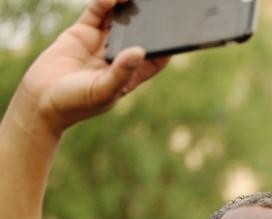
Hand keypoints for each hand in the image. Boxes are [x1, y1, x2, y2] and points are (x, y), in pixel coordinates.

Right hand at [14, 0, 168, 135]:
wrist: (42, 99)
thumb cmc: (76, 103)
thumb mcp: (103, 90)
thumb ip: (121, 72)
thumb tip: (140, 52)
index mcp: (130, 75)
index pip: (156, 58)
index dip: (167, 46)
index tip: (178, 33)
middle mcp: (119, 57)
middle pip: (140, 35)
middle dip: (150, 22)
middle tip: (161, 6)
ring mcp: (101, 43)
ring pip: (120, 20)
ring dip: (129, 7)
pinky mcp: (83, 32)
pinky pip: (98, 12)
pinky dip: (106, 2)